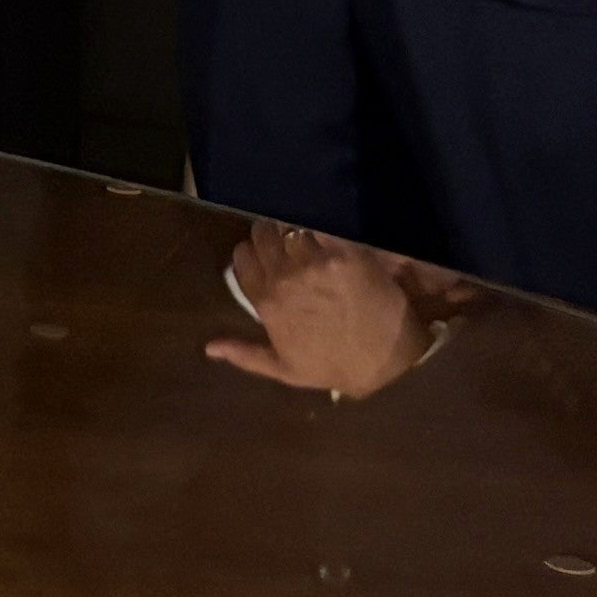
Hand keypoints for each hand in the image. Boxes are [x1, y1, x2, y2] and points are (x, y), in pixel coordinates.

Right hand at [207, 222, 469, 399]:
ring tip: (307, 241)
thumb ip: (244, 353)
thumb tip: (209, 347)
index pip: (242, 256)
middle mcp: (286, 277)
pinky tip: (329, 241)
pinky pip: (322, 228)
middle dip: (270, 237)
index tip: (263, 259)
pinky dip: (322, 231)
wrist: (387, 361)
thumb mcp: (285, 368)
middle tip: (284, 246)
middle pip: (263, 234)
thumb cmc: (334, 367)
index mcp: (267, 302)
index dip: (251, 254)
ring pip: (290, 227)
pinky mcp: (345, 253)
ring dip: (295, 231)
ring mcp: (316, 263)